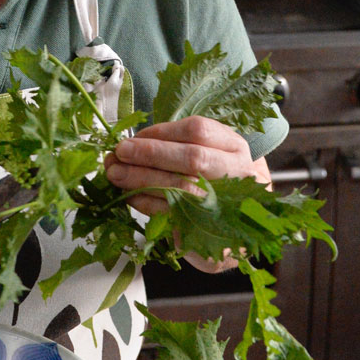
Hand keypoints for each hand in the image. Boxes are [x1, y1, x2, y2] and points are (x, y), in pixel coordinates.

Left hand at [103, 116, 270, 271]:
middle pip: (192, 158)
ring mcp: (225, 202)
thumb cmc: (219, 181)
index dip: (161, 133)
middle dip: (150, 154)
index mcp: (235, 148)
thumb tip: (132, 143)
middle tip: (119, 153)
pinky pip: (172, 213)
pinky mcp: (209, 228)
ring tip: (115, 174)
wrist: (244, 227)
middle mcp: (237, 173)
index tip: (134, 138)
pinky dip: (146, 203)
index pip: (198, 131)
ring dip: (141, 179)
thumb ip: (177, 145)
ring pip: (180, 187)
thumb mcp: (210, 153)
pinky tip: (129, 195)